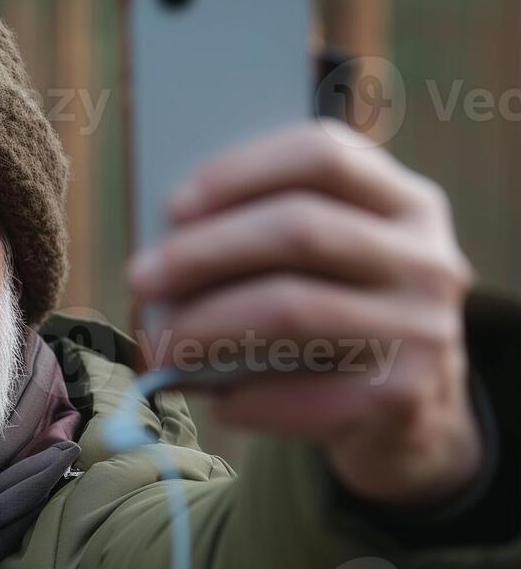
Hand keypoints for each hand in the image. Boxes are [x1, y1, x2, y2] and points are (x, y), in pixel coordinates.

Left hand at [128, 121, 480, 507]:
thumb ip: (267, 239)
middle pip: (300, 229)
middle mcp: (426, 258)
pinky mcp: (404, 395)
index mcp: (405, 202)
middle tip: (141, 278)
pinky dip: (244, 396)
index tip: (174, 205)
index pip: (323, 154)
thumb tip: (163, 251)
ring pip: (291, 307)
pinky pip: (302, 392)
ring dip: (206, 325)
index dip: (240, 173)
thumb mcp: (327, 265)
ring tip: (158, 343)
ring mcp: (423, 327)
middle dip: (203, 252)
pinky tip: (215, 399)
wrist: (415, 414)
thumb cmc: (339, 320)